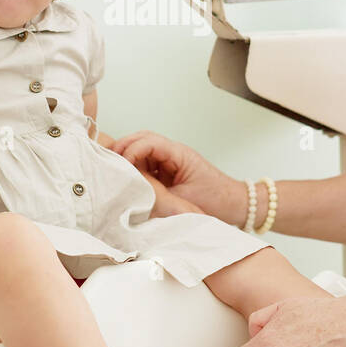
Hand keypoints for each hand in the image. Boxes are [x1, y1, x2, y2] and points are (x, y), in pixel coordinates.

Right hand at [110, 130, 233, 223]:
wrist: (236, 206)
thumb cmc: (216, 201)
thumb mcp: (182, 199)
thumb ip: (155, 192)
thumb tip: (130, 187)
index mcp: (179, 154)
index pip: (148, 142)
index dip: (131, 151)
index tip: (122, 167)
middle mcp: (173, 153)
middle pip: (142, 140)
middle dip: (124, 149)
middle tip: (109, 165)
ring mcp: (170, 162)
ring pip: (142, 152)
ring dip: (128, 159)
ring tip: (116, 174)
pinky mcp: (169, 173)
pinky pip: (147, 166)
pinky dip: (135, 170)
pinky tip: (128, 181)